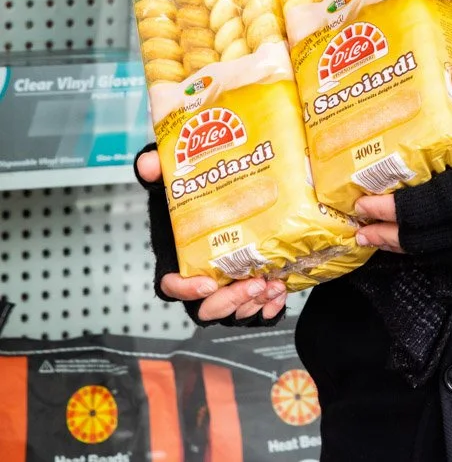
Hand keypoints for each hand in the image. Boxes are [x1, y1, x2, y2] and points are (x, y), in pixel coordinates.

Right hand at [135, 147, 286, 320]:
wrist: (228, 196)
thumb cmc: (194, 198)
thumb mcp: (175, 181)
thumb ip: (159, 172)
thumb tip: (148, 162)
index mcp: (177, 259)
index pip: (171, 286)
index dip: (186, 290)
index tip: (208, 283)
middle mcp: (200, 278)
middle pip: (207, 307)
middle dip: (230, 301)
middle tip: (253, 284)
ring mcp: (224, 288)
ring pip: (233, 311)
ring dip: (253, 304)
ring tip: (273, 285)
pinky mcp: (247, 289)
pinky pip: (256, 311)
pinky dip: (269, 308)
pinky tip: (281, 293)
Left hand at [356, 71, 451, 279]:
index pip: (413, 210)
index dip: (384, 209)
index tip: (360, 206)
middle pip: (415, 241)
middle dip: (384, 235)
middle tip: (359, 231)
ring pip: (434, 256)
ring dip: (406, 248)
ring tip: (383, 240)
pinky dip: (436, 255)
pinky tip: (428, 245)